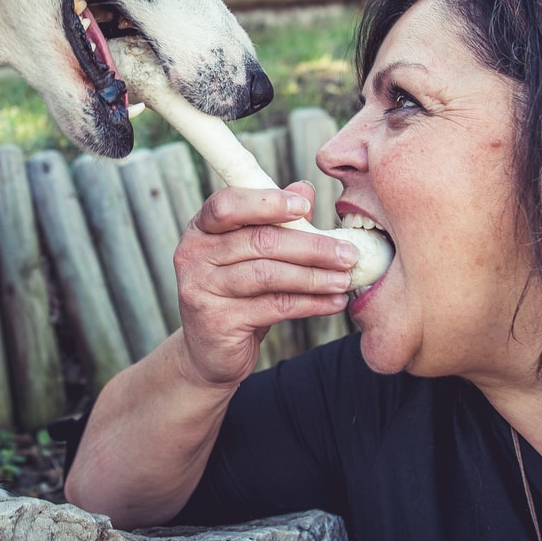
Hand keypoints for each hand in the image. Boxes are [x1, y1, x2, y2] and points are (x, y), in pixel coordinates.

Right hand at [173, 181, 357, 389]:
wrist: (211, 351)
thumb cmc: (237, 295)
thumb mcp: (253, 255)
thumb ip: (275, 221)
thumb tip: (303, 189)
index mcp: (201, 229)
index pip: (228, 204)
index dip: (267, 202)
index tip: (305, 206)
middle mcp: (193, 255)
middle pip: (258, 241)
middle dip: (310, 246)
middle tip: (347, 253)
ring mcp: (201, 289)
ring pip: (267, 274)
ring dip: (314, 276)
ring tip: (344, 279)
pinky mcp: (217, 321)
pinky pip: (273, 307)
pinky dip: (310, 303)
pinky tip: (333, 302)